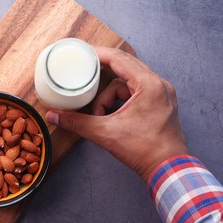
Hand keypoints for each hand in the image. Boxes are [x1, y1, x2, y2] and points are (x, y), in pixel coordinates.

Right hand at [45, 46, 187, 181]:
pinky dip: (121, 101)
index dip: (99, 54)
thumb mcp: (106, 133)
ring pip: (130, 83)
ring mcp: (162, 94)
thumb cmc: (144, 150)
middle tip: (86, 72)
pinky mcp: (161, 104)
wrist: (167, 169)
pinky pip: (137, 92)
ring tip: (101, 112)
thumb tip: (54, 116)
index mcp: (148, 85)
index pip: (120, 59)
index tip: (83, 52)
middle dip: (104, 71)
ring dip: (111, 95)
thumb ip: (77, 122)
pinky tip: (113, 115)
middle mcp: (158, 85)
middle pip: (126, 66)